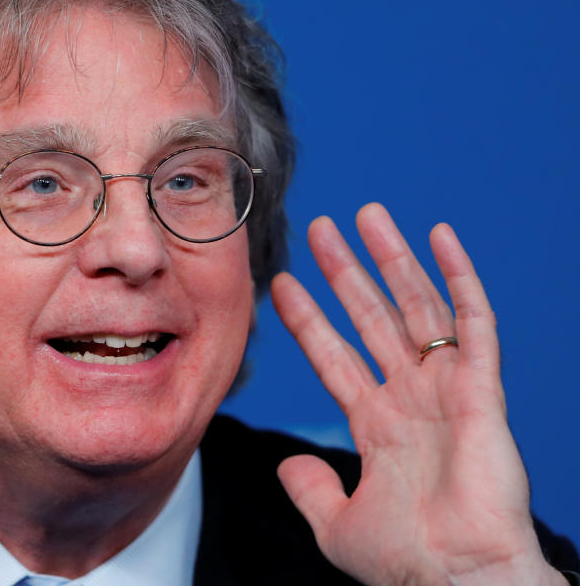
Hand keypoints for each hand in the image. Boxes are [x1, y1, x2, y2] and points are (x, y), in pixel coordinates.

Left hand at [271, 203, 565, 585]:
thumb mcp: (338, 524)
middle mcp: (410, 397)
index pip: (333, 355)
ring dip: (393, 259)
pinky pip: (474, 322)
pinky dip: (460, 278)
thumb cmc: (409, 563)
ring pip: (416, 307)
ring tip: (367, 214)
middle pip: (371, 318)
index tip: (281, 284)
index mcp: (377, 425)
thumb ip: (310, 489)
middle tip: (321, 229)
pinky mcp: (482, 388)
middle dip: (346, 272)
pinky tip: (441, 237)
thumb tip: (285, 465)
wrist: (459, 581)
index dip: (307, 319)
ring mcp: (445, 389)